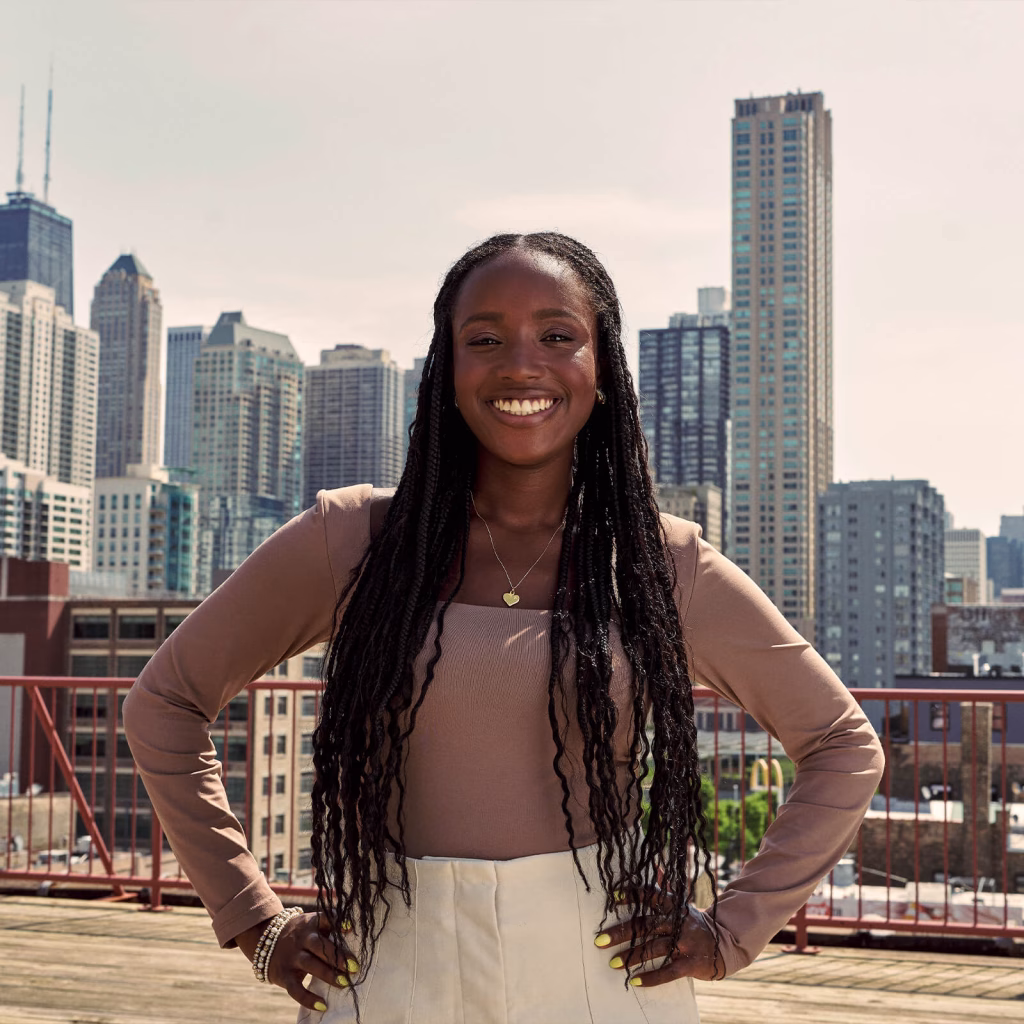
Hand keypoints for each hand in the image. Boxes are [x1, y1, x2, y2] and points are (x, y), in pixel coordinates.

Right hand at [237, 913, 358, 1011]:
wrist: (266, 940)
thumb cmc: (301, 933)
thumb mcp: (312, 924)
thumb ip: (330, 927)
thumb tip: (353, 930)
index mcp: (310, 923)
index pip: (323, 919)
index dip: (336, 922)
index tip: (350, 927)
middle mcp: (300, 939)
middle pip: (319, 945)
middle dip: (337, 956)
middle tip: (355, 966)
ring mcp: (291, 957)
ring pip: (310, 965)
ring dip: (328, 974)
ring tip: (344, 983)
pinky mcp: (284, 975)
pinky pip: (296, 989)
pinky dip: (308, 999)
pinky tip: (323, 1005)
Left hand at [594, 891, 719, 986]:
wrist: (725, 944)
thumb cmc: (693, 923)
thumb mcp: (681, 904)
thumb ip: (665, 888)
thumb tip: (653, 865)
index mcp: (674, 905)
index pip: (651, 896)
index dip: (633, 895)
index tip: (613, 898)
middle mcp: (678, 921)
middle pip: (645, 924)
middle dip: (621, 933)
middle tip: (599, 940)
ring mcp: (685, 943)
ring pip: (653, 948)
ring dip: (631, 956)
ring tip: (613, 963)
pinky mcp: (690, 963)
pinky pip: (668, 972)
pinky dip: (651, 978)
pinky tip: (634, 982)